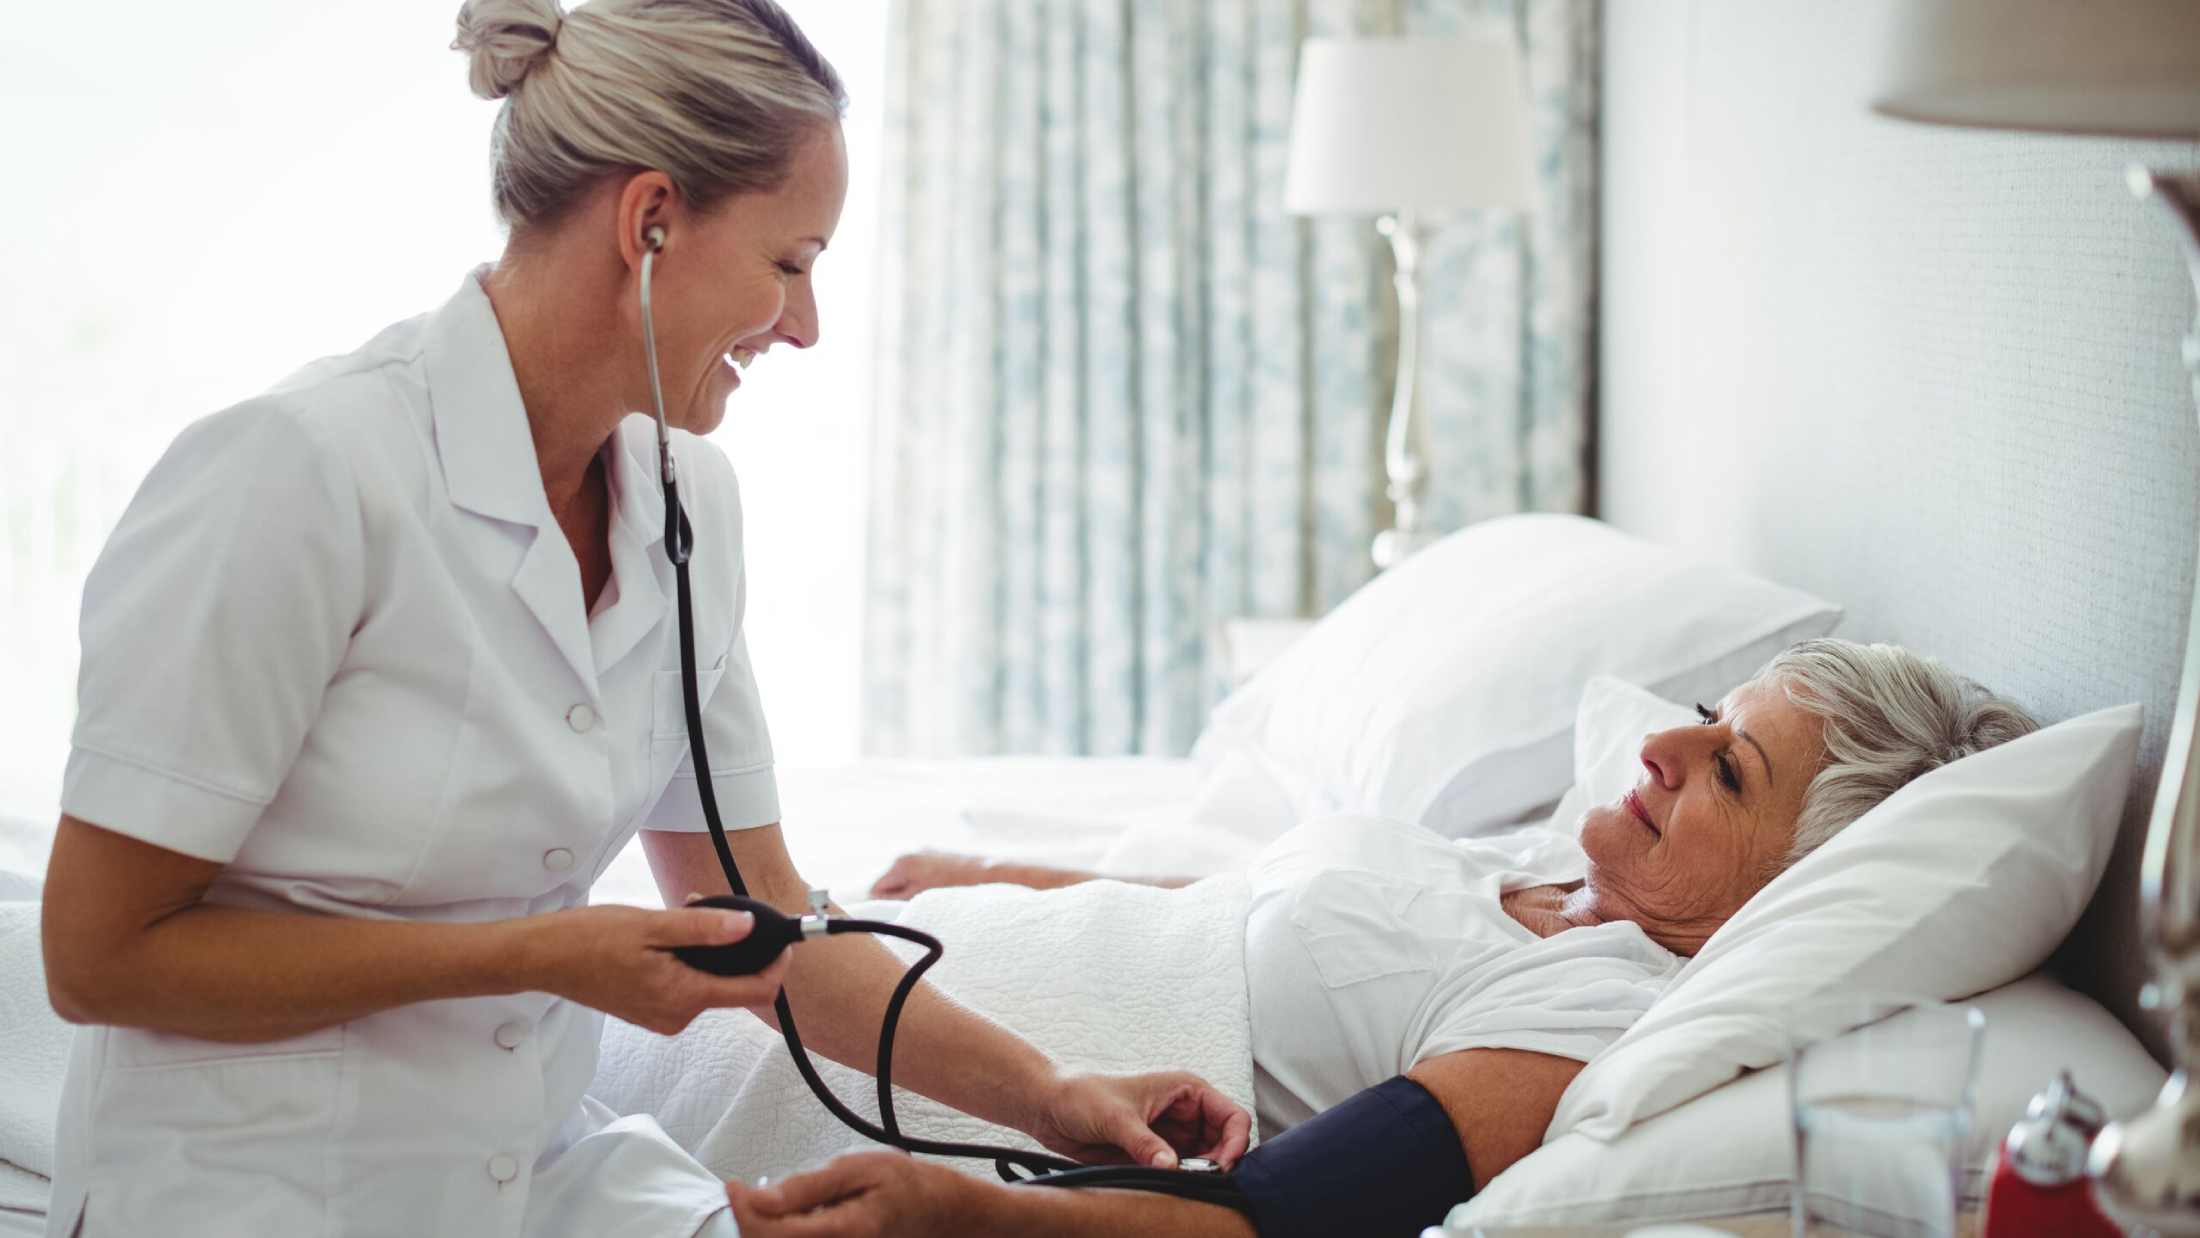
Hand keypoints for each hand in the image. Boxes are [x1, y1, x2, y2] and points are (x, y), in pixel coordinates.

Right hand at [520, 901, 790, 1033]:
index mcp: (683, 998)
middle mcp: (677, 1016)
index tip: (780, 938)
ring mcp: (663, 1016)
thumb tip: (748, 928)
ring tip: (678, 917)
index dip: (776, 964)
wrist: (543, 958)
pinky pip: (686, 985)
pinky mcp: (651, 1010)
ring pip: (708, 982)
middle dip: (732, 947)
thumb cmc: (588, 941)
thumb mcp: (652, 925)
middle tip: (709, 909)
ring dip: (706, 951)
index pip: (755, 992)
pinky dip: (686, 960)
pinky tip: (665, 936)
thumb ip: (704, 928)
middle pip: (732, 985)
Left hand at [724, 1151, 985, 1237]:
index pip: (770, 1233)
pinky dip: (780, 1235)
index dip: (741, 1211)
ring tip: (768, 1203)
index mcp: (840, 1232)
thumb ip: (806, 1187)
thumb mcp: (856, 1169)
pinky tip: (789, 1219)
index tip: (732, 1184)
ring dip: (761, 1231)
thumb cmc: (900, 1185)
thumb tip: (757, 1198)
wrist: (935, 1213)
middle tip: (744, 1191)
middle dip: (746, 1223)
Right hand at [868, 850, 993, 898]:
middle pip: (888, 881)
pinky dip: (922, 881)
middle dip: (897, 895)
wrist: (987, 874)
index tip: (895, 914)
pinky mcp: (935, 853)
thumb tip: (873, 903)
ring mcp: (922, 851)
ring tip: (929, 898)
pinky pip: (918, 871)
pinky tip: (938, 888)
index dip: (882, 904)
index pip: (875, 888)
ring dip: (910, 889)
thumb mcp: (918, 899)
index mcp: (901, 863)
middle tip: (915, 907)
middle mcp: (908, 852)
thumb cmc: (953, 888)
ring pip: (904, 877)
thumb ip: (892, 900)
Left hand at [1029, 1071, 1251, 1169]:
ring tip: (1182, 1186)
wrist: (1049, 1107)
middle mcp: (1183, 1113)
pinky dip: (1181, 1184)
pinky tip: (1169, 1189)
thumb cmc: (1082, 1095)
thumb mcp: (1116, 1118)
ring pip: (1203, 1162)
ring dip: (1198, 1177)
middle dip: (1217, 1165)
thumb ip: (1145, 1143)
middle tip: (1200, 1182)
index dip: (1235, 1141)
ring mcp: (1170, 1136)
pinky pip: (1180, 1174)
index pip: (1231, 1116)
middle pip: (1222, 1144)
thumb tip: (1172, 1167)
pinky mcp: (1154, 1155)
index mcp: (1185, 1090)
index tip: (1223, 1166)